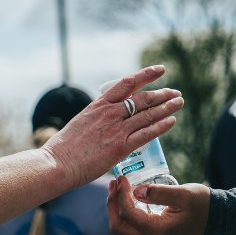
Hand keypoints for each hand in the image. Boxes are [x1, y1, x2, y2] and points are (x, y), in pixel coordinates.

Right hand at [41, 65, 182, 190]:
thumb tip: (105, 126)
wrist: (56, 164)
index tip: (160, 70)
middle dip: (162, 94)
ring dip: (167, 107)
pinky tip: (172, 121)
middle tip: (175, 93)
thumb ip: (96, 122)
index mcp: (98, 105)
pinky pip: (146, 133)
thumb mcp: (80, 125)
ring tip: (179, 103)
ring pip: (148, 114)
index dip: (146, 75)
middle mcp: (109, 113)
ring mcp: (116, 129)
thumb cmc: (63, 150)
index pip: (127, 83)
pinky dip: (161, 126)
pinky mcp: (120, 147)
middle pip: (142, 98)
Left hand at [107, 176, 210, 234]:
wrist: (214, 217)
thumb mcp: (183, 194)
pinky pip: (130, 225)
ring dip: (116, 207)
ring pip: (122, 227)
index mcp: (158, 231)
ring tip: (117, 186)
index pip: (128, 214)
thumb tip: (136, 191)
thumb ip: (159, 193)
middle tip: (115, 183)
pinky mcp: (152, 234)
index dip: (121, 195)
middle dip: (112, 204)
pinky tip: (126, 194)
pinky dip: (124, 210)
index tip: (122, 178)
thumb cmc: (201, 204)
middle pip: (118, 226)